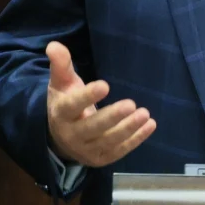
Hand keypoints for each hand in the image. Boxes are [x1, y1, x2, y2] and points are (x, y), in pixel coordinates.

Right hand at [45, 41, 155, 166]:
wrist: (60, 138)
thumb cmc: (65, 103)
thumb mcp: (61, 83)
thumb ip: (60, 64)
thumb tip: (54, 45)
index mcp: (61, 114)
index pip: (72, 106)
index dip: (87, 97)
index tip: (105, 85)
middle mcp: (72, 135)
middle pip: (92, 128)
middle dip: (112, 117)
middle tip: (131, 104)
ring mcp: (87, 150)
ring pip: (108, 141)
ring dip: (128, 129)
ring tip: (145, 114)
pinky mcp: (101, 159)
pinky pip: (120, 151)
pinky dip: (136, 140)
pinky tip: (150, 125)